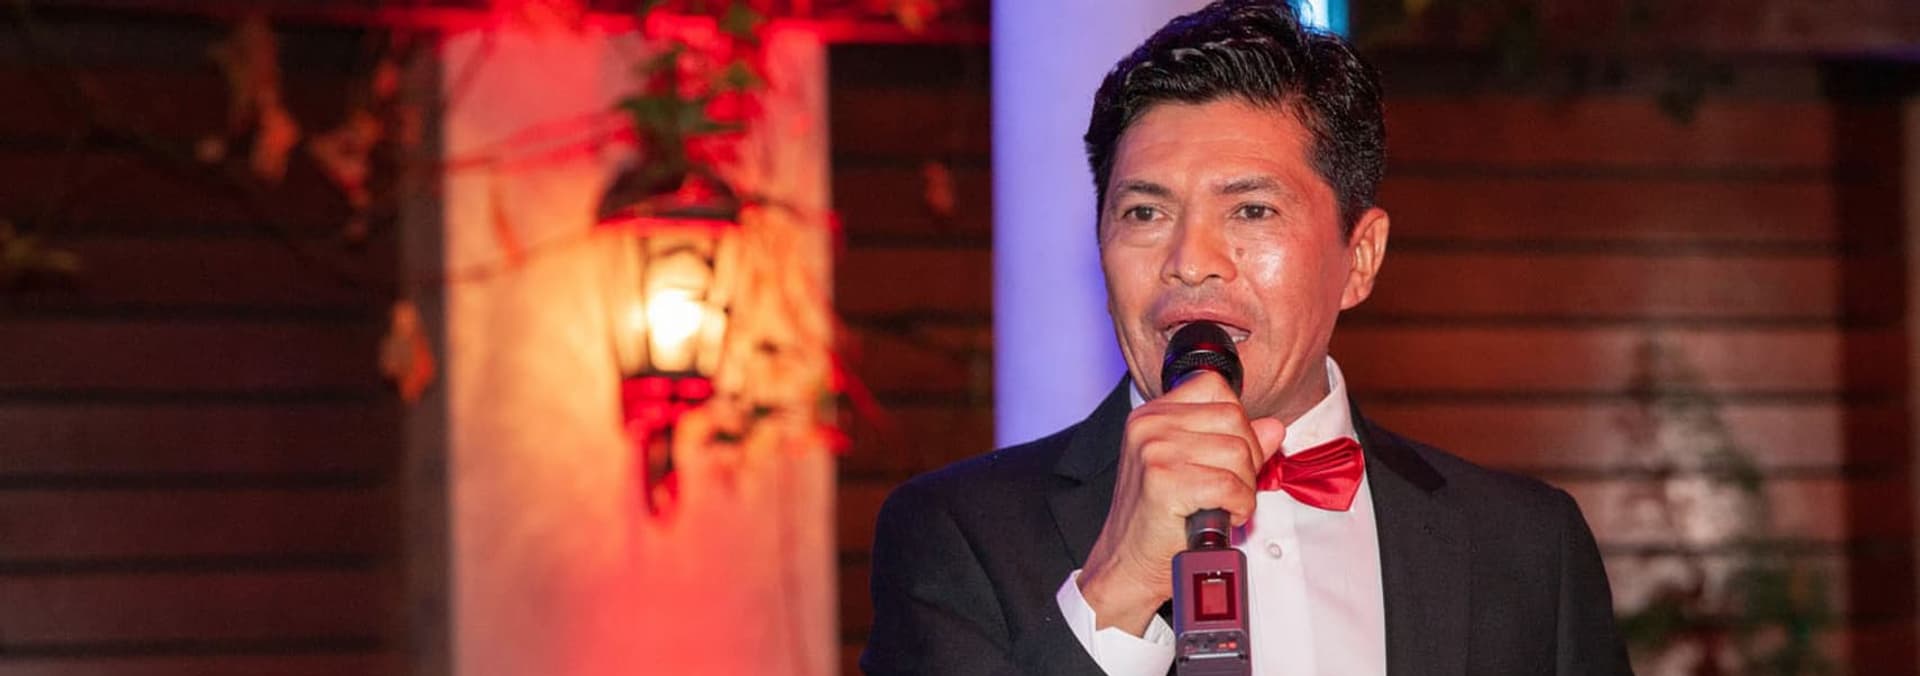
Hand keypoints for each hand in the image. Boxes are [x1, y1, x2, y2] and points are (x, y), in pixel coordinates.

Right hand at [1076, 371, 1286, 635]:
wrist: (1127, 565)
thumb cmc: (1158, 522)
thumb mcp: (1194, 470)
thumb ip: (1233, 442)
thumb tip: (1273, 427)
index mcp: (1152, 414)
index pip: (1216, 388)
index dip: (1238, 424)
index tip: (1228, 458)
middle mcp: (1149, 425)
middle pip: (1235, 419)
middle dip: (1247, 460)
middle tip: (1229, 490)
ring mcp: (1154, 450)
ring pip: (1238, 452)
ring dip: (1244, 487)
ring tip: (1222, 506)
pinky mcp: (1163, 481)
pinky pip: (1230, 484)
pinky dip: (1238, 506)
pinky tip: (1221, 517)